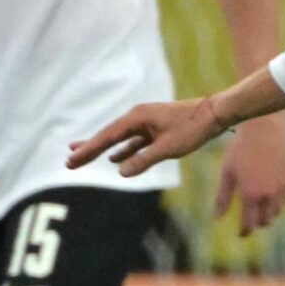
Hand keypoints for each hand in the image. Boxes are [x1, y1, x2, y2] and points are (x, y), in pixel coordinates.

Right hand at [66, 97, 223, 178]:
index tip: (72, 160)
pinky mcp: (155, 129)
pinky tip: (114, 159)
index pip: (107, 137)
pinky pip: (133, 141)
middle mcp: (138, 117)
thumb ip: (144, 160)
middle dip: (89, 149)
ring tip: (82, 156)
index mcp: (137, 117)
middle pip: (108, 135)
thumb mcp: (168, 148)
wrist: (215, 114)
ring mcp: (146, 122)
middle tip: (69, 161)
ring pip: (119, 138)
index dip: (89, 150)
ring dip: (102, 148)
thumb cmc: (193, 129)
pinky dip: (123, 150)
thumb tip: (120, 172)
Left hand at [213, 113, 284, 236]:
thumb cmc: (241, 147)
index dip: (244, 231)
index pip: (250, 223)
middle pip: (266, 221)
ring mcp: (282, 186)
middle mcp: (269, 194)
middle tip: (249, 222)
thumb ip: (223, 198)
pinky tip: (270, 197)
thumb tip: (216, 219)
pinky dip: (279, 203)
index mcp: (251, 194)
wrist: (266, 127)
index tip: (240, 234)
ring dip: (268, 214)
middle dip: (257, 223)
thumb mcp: (227, 172)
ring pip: (277, 211)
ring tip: (259, 209)